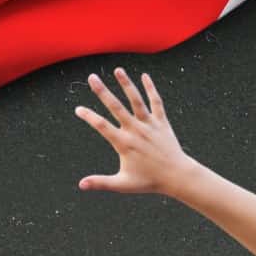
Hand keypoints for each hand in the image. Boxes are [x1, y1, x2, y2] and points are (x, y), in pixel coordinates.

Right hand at [74, 68, 195, 195]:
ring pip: (136, 100)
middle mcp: (136, 130)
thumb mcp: (123, 184)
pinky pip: (156, 102)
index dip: (89, 116)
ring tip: (117, 70)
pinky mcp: (162, 122)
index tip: (78, 108)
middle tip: (92, 77)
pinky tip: (145, 76)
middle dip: (102, 91)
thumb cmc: (149, 181)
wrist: (177, 176)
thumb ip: (101, 182)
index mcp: (124, 144)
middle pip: (116, 107)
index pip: (102, 126)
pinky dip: (151, 89)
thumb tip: (81, 185)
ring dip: (126, 84)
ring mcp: (150, 125)